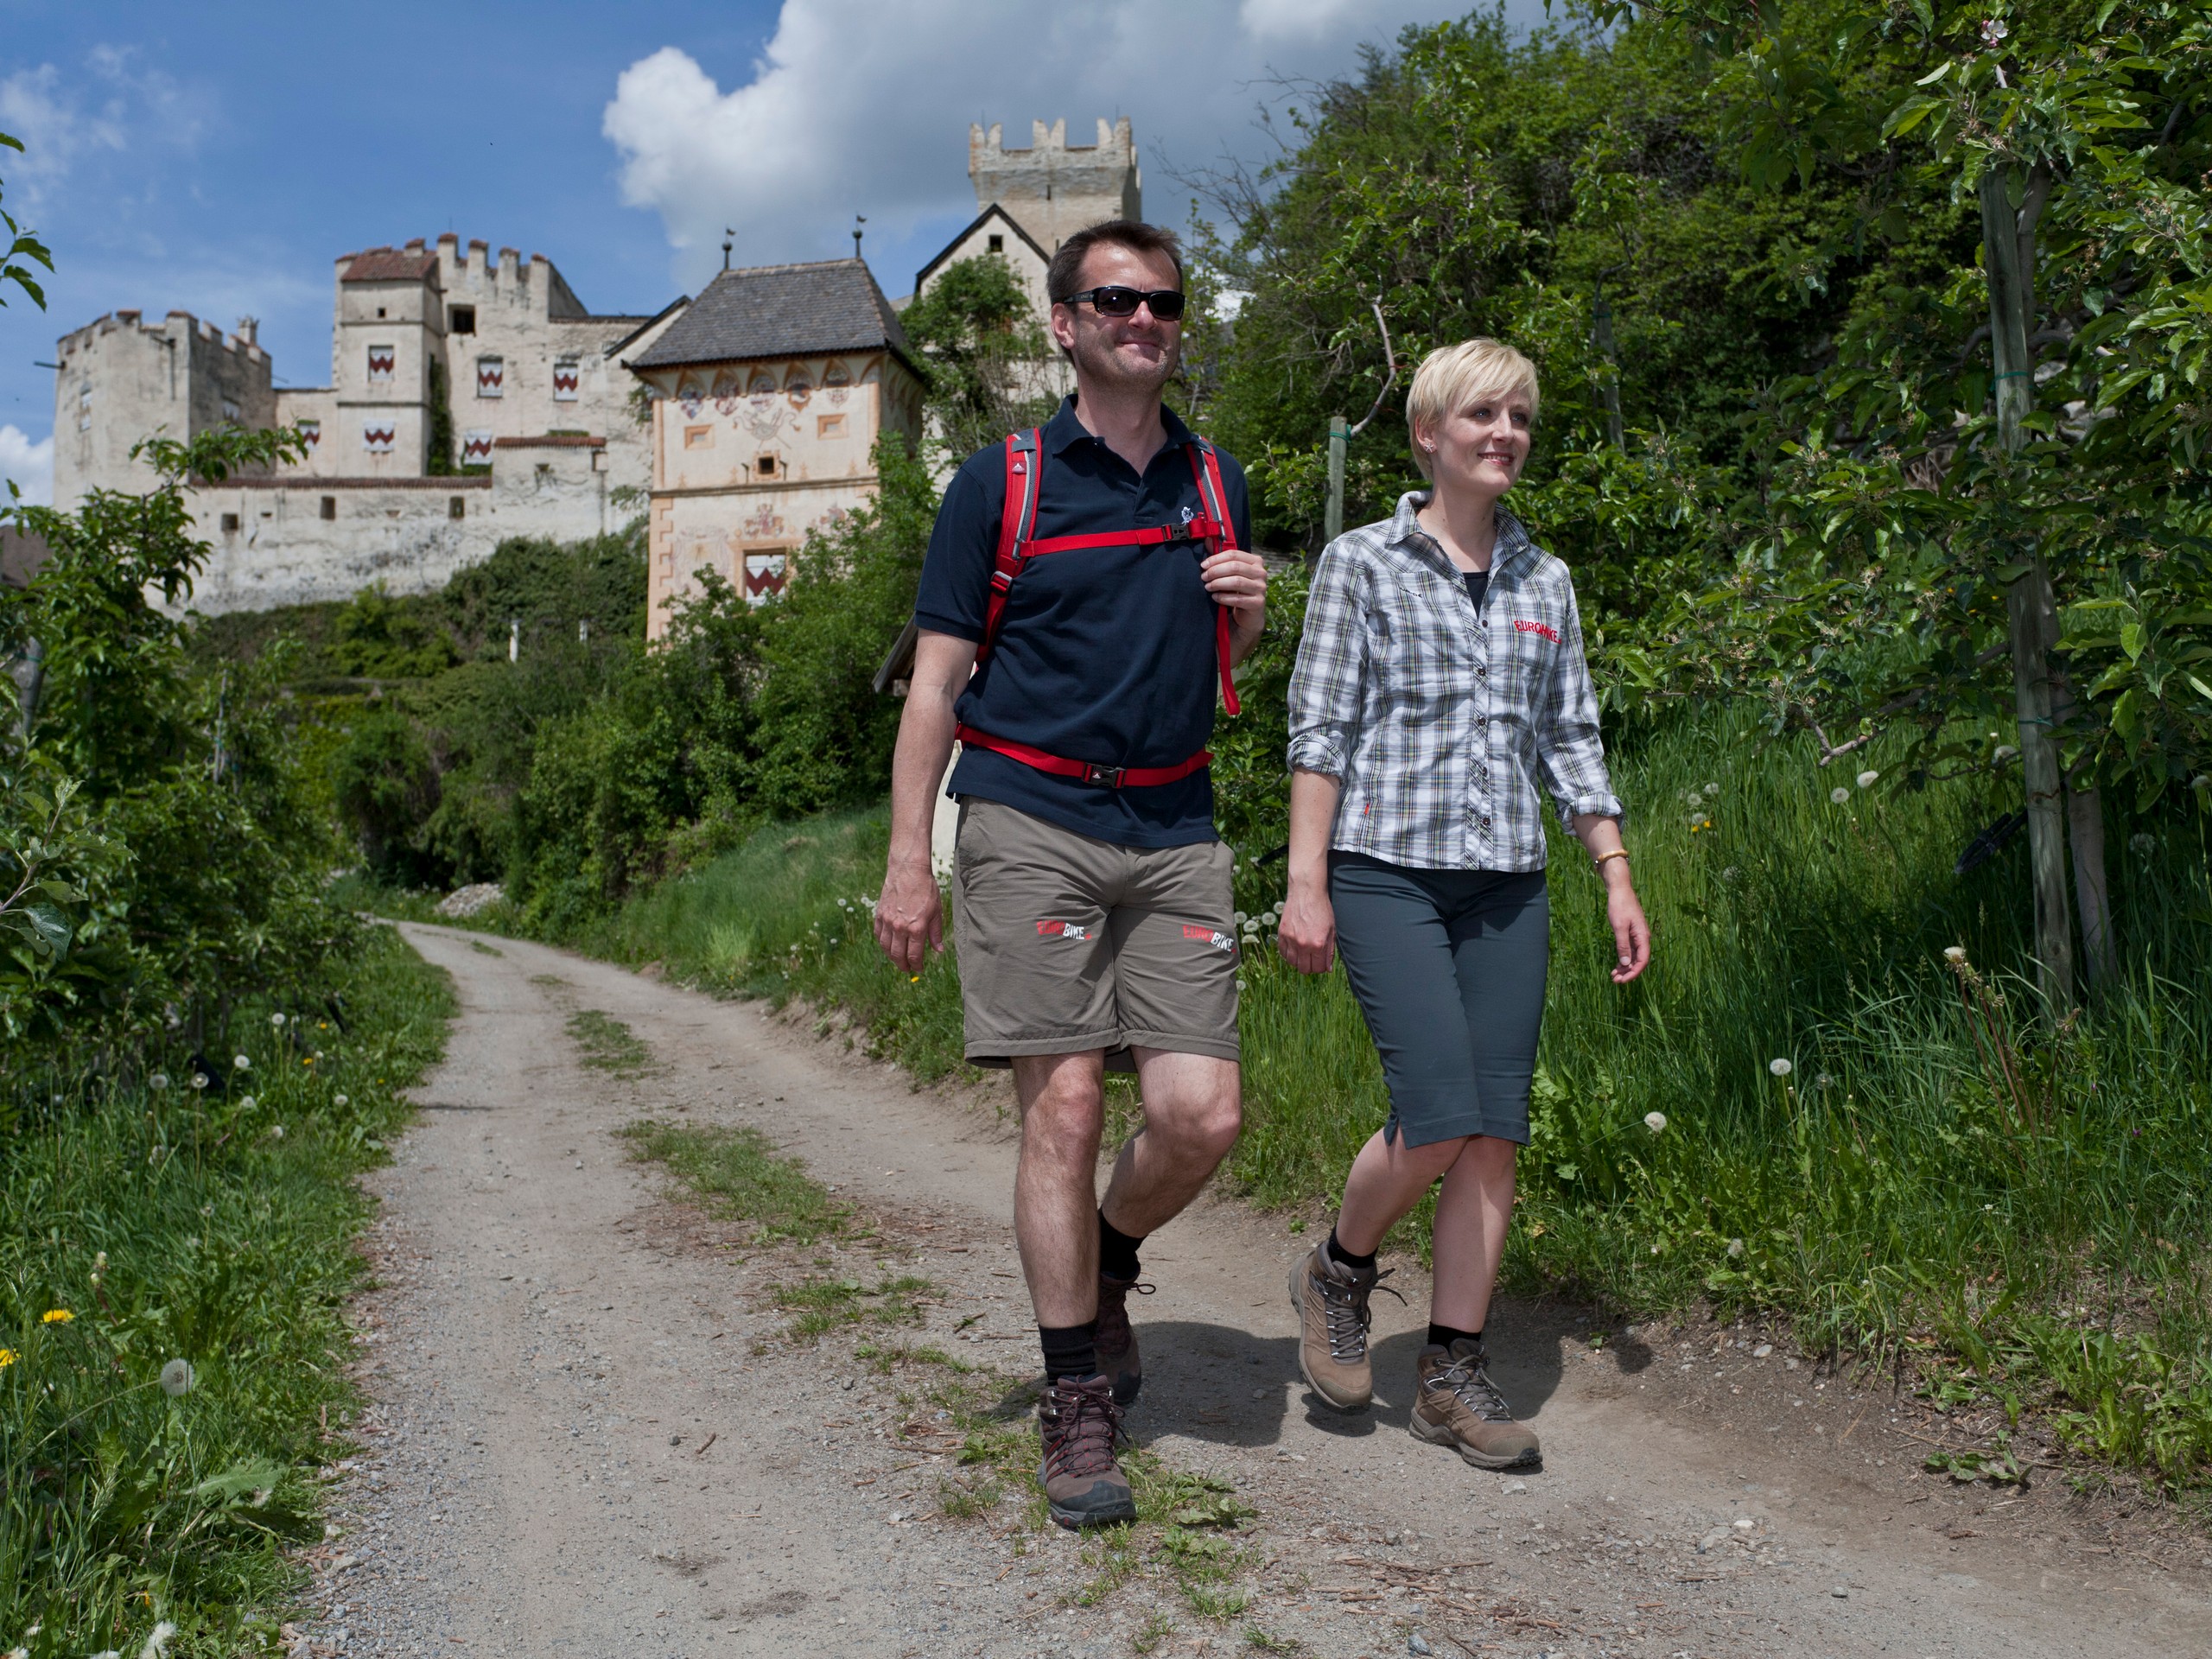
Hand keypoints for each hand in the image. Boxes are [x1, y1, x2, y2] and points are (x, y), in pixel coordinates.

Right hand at [874, 850, 943, 973]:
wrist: (908, 871)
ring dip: (891, 957)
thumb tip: (938, 950)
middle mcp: (900, 927)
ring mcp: (887, 921)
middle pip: (898, 955)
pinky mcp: (879, 914)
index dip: (917, 965)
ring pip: (885, 947)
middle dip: (903, 965)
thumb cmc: (926, 889)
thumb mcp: (936, 912)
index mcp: (916, 928)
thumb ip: (935, 933)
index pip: (914, 955)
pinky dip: (882, 943)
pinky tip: (887, 945)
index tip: (919, 969)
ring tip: (897, 959)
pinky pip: (878, 935)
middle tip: (907, 969)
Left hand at [1200, 548, 1267, 634]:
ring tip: (1208, 587)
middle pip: (1235, 567)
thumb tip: (1207, 540)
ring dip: (1218, 583)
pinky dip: (1223, 597)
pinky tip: (1215, 597)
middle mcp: (1261, 573)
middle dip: (1215, 571)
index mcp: (1255, 561)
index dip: (1216, 559)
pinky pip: (1237, 599)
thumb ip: (1221, 558)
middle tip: (1204, 577)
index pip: (1234, 554)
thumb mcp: (1231, 574)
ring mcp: (1261, 588)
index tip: (1203, 565)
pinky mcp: (1258, 603)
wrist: (1249, 615)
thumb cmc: (1238, 591)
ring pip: (1236, 582)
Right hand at [1276, 878, 1335, 973]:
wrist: (1307, 893)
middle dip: (1310, 967)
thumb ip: (1329, 951)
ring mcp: (1291, 940)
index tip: (1321, 962)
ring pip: (1292, 963)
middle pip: (1304, 969)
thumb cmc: (1322, 910)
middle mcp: (1303, 945)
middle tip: (1312, 959)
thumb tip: (1328, 969)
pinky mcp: (1282, 934)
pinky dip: (1288, 954)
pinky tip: (1294, 949)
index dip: (1321, 967)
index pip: (1319, 968)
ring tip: (1303, 954)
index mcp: (1318, 944)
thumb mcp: (1331, 930)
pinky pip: (1283, 953)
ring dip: (1299, 962)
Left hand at [1604, 877, 1650, 983]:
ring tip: (1614, 976)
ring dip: (1625, 967)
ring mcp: (1637, 936)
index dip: (1634, 972)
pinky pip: (1629, 950)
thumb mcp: (1619, 926)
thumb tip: (1626, 963)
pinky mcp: (1631, 934)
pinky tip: (1616, 966)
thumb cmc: (1619, 906)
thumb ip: (1623, 945)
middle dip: (1628, 972)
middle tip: (1615, 981)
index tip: (1623, 980)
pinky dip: (1623, 959)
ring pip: (1633, 957)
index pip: (1642, 960)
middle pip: (1638, 961)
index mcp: (1643, 936)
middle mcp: (1642, 938)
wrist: (1619, 890)